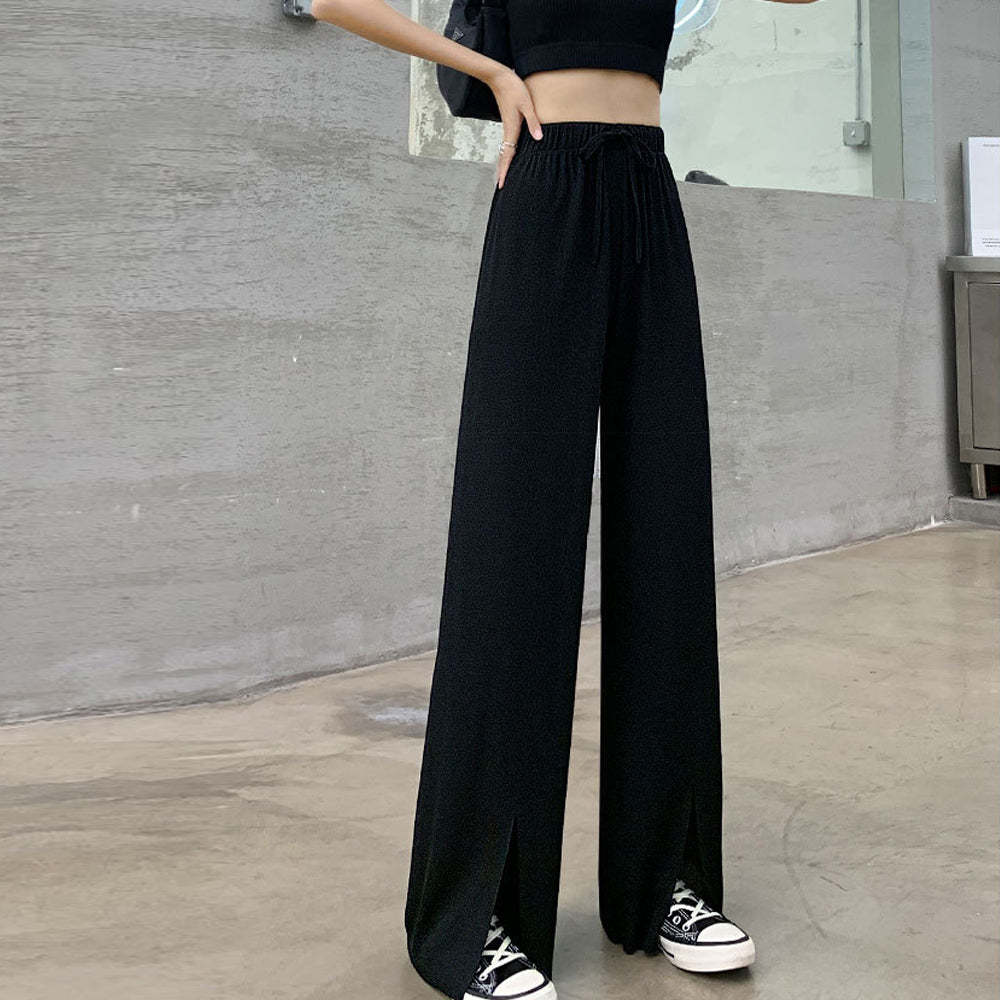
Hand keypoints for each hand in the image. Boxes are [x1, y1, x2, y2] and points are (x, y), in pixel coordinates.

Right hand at [487, 67, 542, 187]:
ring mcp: (507, 127)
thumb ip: (533, 122)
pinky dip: (508, 153)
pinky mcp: (509, 122)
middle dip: (502, 171)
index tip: (501, 184)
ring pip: (505, 150)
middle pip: (504, 156)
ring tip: (505, 175)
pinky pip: (508, 142)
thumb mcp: (527, 104)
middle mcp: (508, 131)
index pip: (507, 156)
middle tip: (501, 186)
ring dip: (505, 163)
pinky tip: (511, 155)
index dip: (504, 171)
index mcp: (512, 130)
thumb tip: (539, 138)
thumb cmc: (514, 89)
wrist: (500, 78)